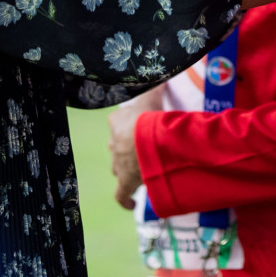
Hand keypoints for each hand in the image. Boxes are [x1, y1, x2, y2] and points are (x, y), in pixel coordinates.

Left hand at [108, 83, 164, 209]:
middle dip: (128, 147)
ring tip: (145, 169)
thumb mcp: (152, 96)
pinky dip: (125, 200)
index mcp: (116, 123)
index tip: (138, 123)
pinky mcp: (124, 183)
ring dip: (129, 168)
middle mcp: (113, 144)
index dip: (127, 123)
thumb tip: (163, 72)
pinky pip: (121, 195)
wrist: (146, 141)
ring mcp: (117, 165)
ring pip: (119, 167)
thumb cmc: (147, 117)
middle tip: (146, 147)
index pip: (118, 121)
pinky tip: (130, 204)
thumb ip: (156, 85)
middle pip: (118, 145)